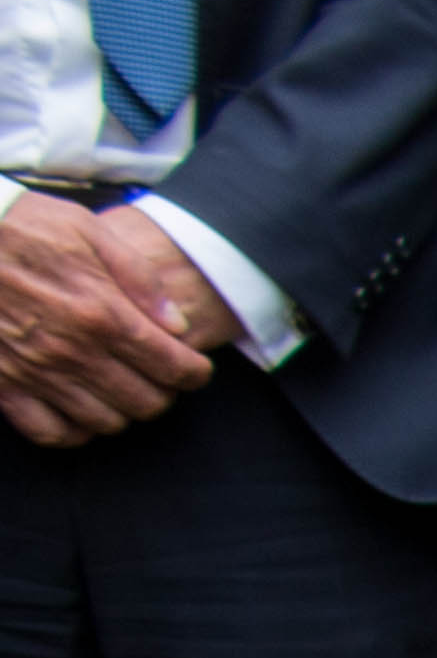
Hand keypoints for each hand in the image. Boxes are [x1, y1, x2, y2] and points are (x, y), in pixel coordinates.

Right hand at [0, 195, 214, 445]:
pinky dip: (74, 429)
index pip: (175, 368)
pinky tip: (79, 408)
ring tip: (119, 387)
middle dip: (163, 392)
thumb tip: (178, 324)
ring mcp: (37, 373)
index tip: (194, 367)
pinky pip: (52, 432)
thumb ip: (139, 276)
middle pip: (147, 403)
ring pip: (107, 422)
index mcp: (102, 314)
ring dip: (122, 410)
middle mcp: (74, 352)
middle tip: (156, 376)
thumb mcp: (86, 229)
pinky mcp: (4, 385)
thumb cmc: (20, 225)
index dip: (195, 373)